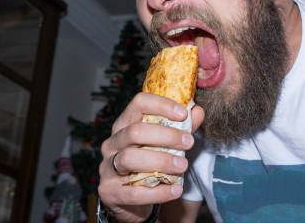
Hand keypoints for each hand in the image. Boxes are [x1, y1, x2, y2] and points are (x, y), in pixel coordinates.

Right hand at [98, 92, 204, 222]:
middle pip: (135, 131)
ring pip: (130, 158)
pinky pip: (134, 192)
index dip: (161, 105)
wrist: (130, 201)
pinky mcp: (109, 192)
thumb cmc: (148, 165)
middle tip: (189, 143)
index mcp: (124, 124)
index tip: (183, 114)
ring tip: (183, 166)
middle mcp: (112, 143)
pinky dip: (158, 192)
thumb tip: (197, 111)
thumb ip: (181, 128)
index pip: (138, 104)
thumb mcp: (165, 144)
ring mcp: (107, 167)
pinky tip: (175, 190)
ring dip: (161, 161)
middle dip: (166, 136)